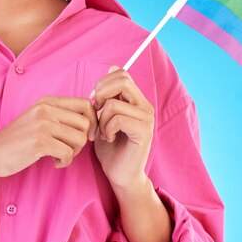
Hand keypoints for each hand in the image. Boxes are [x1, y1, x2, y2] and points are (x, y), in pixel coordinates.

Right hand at [0, 96, 97, 178]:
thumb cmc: (18, 140)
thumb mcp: (38, 119)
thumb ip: (59, 116)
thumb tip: (91, 120)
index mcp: (47, 101)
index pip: (85, 104)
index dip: (92, 121)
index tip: (87, 135)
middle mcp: (46, 108)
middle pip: (86, 122)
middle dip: (83, 141)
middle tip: (70, 150)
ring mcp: (42, 124)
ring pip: (80, 138)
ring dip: (74, 152)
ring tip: (60, 156)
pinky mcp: (39, 141)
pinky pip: (68, 152)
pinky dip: (65, 161)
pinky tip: (54, 162)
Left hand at [89, 65, 153, 188]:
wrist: (120, 174)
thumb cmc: (110, 146)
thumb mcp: (104, 115)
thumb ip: (108, 94)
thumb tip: (112, 67)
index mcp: (136, 99)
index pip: (121, 73)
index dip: (103, 83)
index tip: (95, 101)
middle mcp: (144, 106)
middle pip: (121, 80)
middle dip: (101, 94)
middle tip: (97, 112)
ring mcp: (147, 118)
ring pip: (114, 103)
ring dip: (101, 119)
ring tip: (104, 132)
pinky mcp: (144, 132)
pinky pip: (118, 118)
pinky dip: (107, 129)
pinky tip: (109, 138)